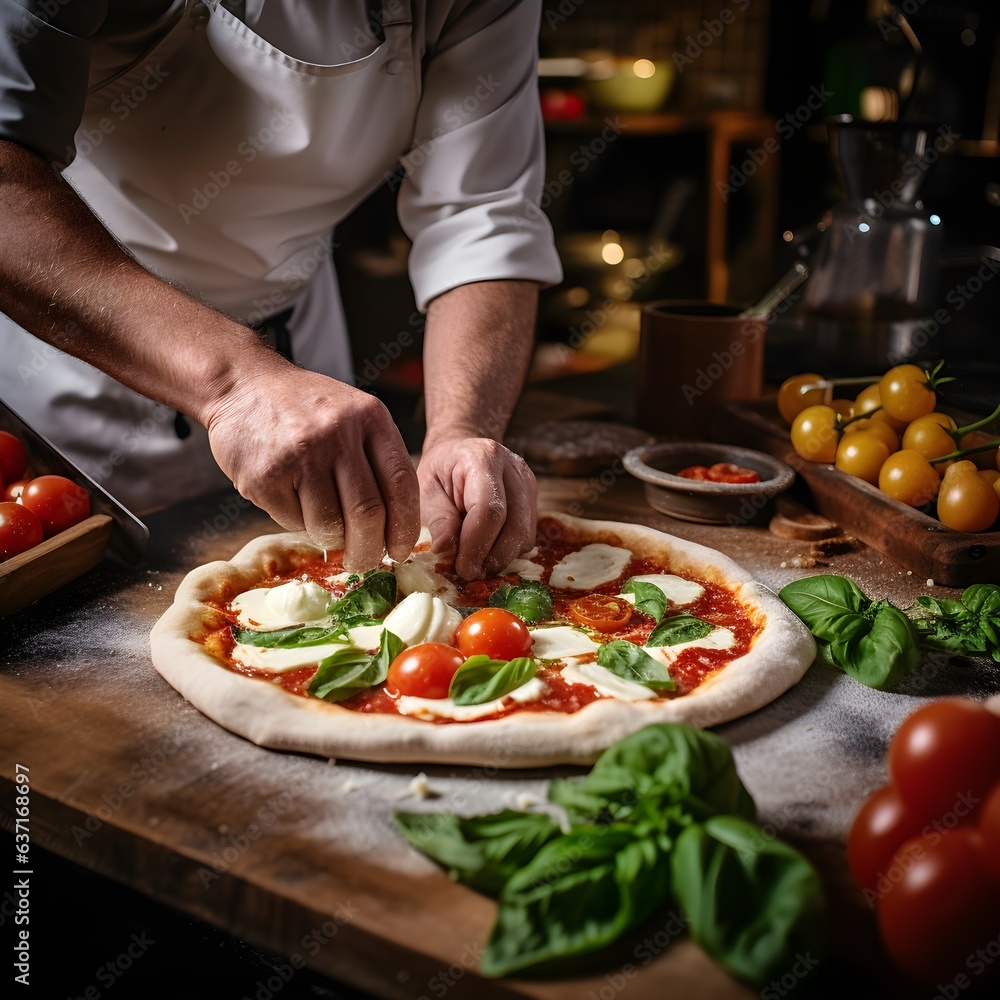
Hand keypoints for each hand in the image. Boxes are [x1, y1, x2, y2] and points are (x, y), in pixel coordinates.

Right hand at [205, 361, 419, 569]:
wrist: (242, 384)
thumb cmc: (305, 409)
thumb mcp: (353, 416)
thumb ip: (376, 461)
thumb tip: (396, 528)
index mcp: (371, 418)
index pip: (402, 485)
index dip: (405, 527)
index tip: (401, 550)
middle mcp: (338, 433)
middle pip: (368, 513)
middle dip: (369, 549)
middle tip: (364, 561)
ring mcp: (301, 453)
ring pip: (329, 524)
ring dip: (331, 539)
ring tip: (326, 529)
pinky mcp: (265, 474)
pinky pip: (292, 521)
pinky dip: (297, 522)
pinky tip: (290, 498)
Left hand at [417, 436, 536, 578]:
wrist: (460, 451)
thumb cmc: (439, 472)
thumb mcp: (426, 492)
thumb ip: (438, 521)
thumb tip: (446, 552)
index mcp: (484, 459)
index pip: (490, 510)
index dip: (477, 545)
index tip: (463, 569)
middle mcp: (514, 470)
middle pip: (515, 527)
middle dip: (492, 558)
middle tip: (468, 573)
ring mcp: (529, 485)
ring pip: (525, 536)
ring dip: (500, 557)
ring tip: (475, 560)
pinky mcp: (534, 501)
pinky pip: (527, 537)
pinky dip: (507, 551)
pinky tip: (486, 549)